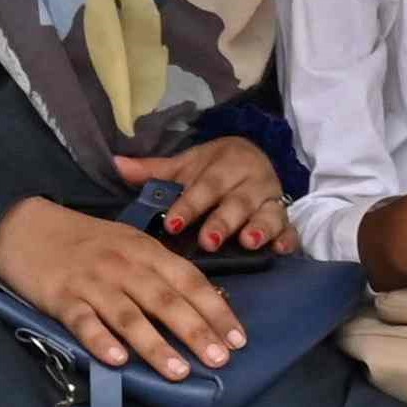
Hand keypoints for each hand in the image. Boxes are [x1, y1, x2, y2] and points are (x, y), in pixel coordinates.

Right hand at [0, 196, 242, 382]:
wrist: (24, 226)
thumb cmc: (83, 241)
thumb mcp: (127, 244)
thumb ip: (159, 271)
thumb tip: (201, 302)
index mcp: (145, 250)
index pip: (189, 280)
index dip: (215, 310)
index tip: (238, 339)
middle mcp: (123, 265)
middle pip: (165, 300)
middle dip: (196, 331)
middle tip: (220, 360)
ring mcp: (91, 282)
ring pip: (129, 315)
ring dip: (156, 345)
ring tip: (179, 372)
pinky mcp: (60, 298)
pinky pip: (83, 322)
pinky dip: (101, 341)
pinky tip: (118, 361)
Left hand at [115, 135, 289, 254]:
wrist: (251, 156)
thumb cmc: (210, 169)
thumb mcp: (185, 166)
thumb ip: (154, 170)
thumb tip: (116, 163)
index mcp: (222, 167)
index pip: (204, 187)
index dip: (190, 205)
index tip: (174, 224)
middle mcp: (249, 182)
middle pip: (237, 202)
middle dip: (224, 221)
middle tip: (209, 241)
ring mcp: (269, 200)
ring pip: (267, 214)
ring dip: (260, 228)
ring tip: (249, 243)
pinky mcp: (285, 216)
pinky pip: (291, 228)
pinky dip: (289, 238)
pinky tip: (283, 249)